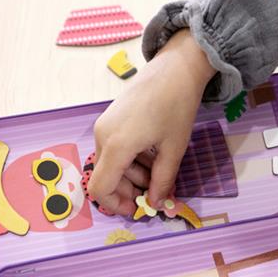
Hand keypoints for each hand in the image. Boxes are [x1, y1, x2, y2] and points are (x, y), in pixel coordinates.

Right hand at [88, 30, 215, 215]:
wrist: (176, 68)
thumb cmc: (177, 106)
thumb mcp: (174, 149)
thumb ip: (163, 181)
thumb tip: (157, 204)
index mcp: (117, 145)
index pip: (100, 188)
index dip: (117, 204)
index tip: (138, 208)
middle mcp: (103, 135)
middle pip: (106, 177)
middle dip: (129, 189)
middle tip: (156, 191)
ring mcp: (104, 125)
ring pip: (111, 163)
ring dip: (132, 174)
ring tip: (160, 169)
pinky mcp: (110, 119)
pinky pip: (114, 148)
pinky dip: (130, 159)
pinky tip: (153, 153)